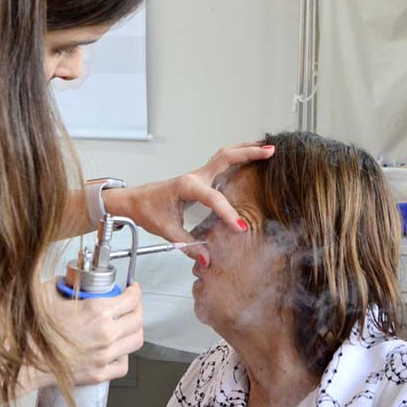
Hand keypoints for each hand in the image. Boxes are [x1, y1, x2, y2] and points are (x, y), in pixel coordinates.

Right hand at [41, 279, 143, 386]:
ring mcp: (104, 355)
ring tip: (126, 327)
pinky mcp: (98, 374)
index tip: (133, 289)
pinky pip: (123, 365)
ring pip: (135, 341)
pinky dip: (123, 356)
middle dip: (137, 309)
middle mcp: (106, 333)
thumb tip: (68, 279)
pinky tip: (116, 351)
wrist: (25, 360)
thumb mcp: (46, 294)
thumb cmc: (32, 331)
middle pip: (138, 320)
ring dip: (133, 331)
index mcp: (97, 311)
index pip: (131, 299)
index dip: (135, 291)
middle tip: (131, 306)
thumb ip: (62, 282)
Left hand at [105, 142, 274, 264]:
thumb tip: (207, 260)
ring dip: (246, 150)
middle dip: (249, 153)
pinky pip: (222, 163)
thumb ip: (188, 245)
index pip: (214, 198)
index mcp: (187, 186)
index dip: (228, 213)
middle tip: (272, 151)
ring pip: (225, 156)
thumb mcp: (166, 231)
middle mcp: (195, 176)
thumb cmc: (147, 211)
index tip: (240, 228)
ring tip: (268, 147)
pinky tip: (250, 158)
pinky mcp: (200, 178)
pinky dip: (238, 157)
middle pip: (226, 158)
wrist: (134, 200)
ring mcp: (198, 175)